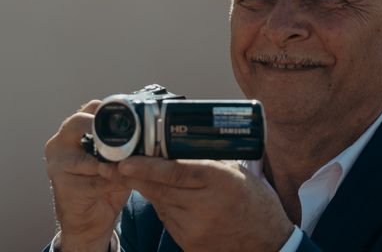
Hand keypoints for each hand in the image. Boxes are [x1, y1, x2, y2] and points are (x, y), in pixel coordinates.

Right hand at [44, 101, 130, 251]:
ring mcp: (57, 164)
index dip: (113, 112)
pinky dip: (114, 182)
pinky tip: (126, 183)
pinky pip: (96, 181)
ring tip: (134, 166)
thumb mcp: (114, 158)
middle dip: (109, 134)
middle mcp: (59, 143)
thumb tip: (151, 130)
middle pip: (82, 122)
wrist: (87, 222)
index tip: (135, 122)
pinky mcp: (63, 186)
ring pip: (93, 155)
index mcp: (70, 130)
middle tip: (131, 145)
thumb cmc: (103, 184)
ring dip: (117, 163)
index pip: (91, 107)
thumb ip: (125, 143)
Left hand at [100, 156, 293, 251]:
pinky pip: (166, 218)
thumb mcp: (235, 173)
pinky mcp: (190, 243)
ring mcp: (196, 228)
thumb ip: (207, 159)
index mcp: (220, 181)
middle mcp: (206, 205)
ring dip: (146, 188)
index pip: (176, 173)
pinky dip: (161, 204)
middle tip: (113, 163)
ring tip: (134, 173)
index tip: (125, 160)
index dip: (147, 166)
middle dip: (134, 175)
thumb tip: (178, 139)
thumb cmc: (254, 202)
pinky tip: (164, 195)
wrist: (268, 244)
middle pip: (160, 188)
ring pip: (159, 203)